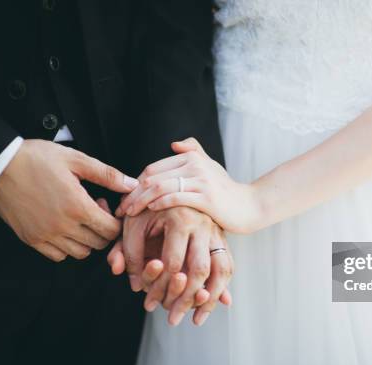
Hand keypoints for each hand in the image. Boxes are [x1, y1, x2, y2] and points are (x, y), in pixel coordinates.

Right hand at [0, 139, 137, 260]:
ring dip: (86, 239)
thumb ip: (108, 175)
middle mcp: (63, 226)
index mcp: (78, 207)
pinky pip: (58, 256)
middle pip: (99, 243)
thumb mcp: (77, 160)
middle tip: (92, 209)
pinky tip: (64, 227)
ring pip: (80, 252)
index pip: (111, 230)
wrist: (0, 165)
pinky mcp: (31, 239)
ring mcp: (46, 235)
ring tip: (78, 218)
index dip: (115, 220)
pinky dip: (66, 247)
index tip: (105, 206)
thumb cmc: (38, 158)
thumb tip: (133, 185)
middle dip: (103, 229)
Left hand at [107, 206, 232, 325]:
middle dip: (186, 299)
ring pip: (222, 270)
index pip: (173, 263)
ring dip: (210, 298)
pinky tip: (215, 304)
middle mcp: (203, 225)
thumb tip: (135, 284)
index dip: (159, 287)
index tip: (148, 304)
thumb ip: (129, 252)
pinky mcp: (223, 237)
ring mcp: (217, 231)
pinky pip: (228, 265)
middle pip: (200, 270)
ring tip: (196, 319)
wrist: (170, 185)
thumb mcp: (133, 225)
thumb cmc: (147, 207)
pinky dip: (223, 286)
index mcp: (181, 218)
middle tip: (173, 319)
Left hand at [116, 138, 262, 233]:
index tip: (125, 198)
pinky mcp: (206, 198)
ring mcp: (201, 181)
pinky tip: (150, 211)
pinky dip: (158, 203)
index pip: (153, 168)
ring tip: (129, 213)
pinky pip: (175, 198)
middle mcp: (195, 165)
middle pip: (152, 176)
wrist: (250, 206)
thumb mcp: (211, 167)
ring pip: (159, 187)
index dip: (135, 183)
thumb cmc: (227, 191)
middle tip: (121, 208)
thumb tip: (174, 144)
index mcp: (192, 157)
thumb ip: (194, 152)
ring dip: (140, 200)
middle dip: (132, 193)